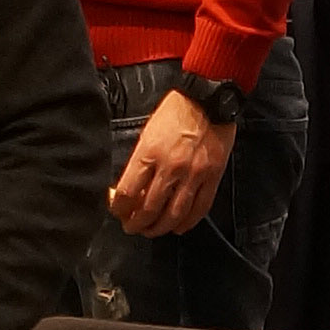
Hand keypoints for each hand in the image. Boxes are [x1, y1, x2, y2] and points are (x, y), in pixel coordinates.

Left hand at [110, 88, 234, 239]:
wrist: (208, 98)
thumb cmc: (175, 111)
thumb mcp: (148, 132)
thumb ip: (140, 161)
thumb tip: (131, 188)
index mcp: (149, 153)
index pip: (128, 193)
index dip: (119, 209)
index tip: (117, 212)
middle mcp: (170, 167)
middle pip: (149, 209)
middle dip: (136, 224)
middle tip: (131, 227)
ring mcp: (193, 174)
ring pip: (174, 214)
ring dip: (159, 228)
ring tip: (152, 231)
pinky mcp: (212, 176)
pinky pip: (199, 208)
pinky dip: (187, 222)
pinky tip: (178, 227)